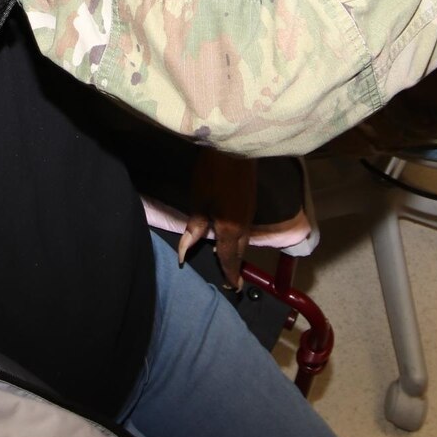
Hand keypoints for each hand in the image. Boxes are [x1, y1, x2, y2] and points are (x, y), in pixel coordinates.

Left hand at [178, 148, 257, 287]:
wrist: (235, 149)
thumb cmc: (212, 176)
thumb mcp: (199, 202)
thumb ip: (194, 229)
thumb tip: (184, 253)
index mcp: (230, 230)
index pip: (229, 258)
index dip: (229, 273)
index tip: (231, 287)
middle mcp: (245, 226)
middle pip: (240, 251)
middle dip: (235, 265)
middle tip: (231, 279)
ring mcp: (251, 214)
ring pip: (245, 240)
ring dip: (237, 251)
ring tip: (229, 259)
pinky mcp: (251, 203)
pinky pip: (247, 228)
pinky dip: (240, 238)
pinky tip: (231, 235)